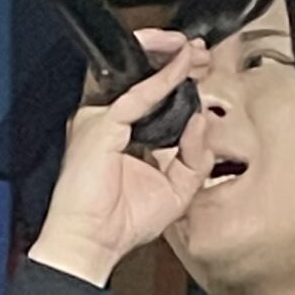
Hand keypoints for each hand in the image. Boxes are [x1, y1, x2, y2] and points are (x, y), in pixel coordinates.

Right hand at [28, 32, 213, 286]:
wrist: (92, 244)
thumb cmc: (120, 225)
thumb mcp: (176, 191)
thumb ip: (194, 157)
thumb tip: (201, 121)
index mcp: (122, 134)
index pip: (151, 95)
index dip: (178, 80)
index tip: (201, 71)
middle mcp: (108, 121)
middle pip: (140, 77)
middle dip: (174, 59)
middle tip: (202, 54)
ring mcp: (100, 120)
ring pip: (135, 74)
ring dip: (166, 57)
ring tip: (193, 50)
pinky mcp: (101, 125)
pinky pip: (138, 96)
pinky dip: (163, 79)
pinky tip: (182, 68)